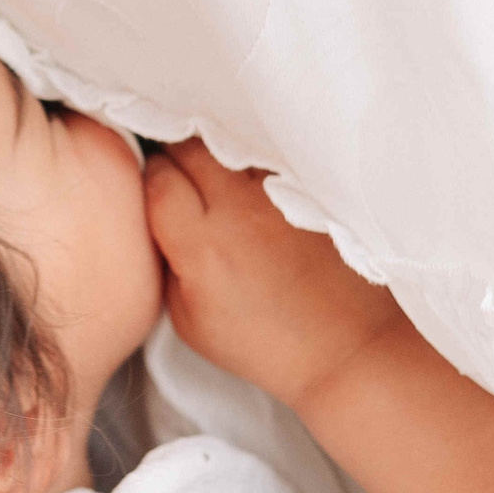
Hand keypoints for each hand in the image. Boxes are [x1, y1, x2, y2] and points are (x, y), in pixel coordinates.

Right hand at [142, 139, 406, 411]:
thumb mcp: (189, 321)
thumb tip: (156, 222)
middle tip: (180, 180)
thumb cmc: (264, 344)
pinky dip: (251, 163)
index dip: (149, 180)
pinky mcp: (310, 191)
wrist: (344, 348)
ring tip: (217, 182)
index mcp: (203, 247)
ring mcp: (278, 196)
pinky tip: (252, 187)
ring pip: (230, 144)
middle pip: (189, 147)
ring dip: (215, 156)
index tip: (156, 193)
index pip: (157, 178)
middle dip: (176, 158)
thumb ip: (165, 263)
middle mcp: (240, 211)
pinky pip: (268, 157)